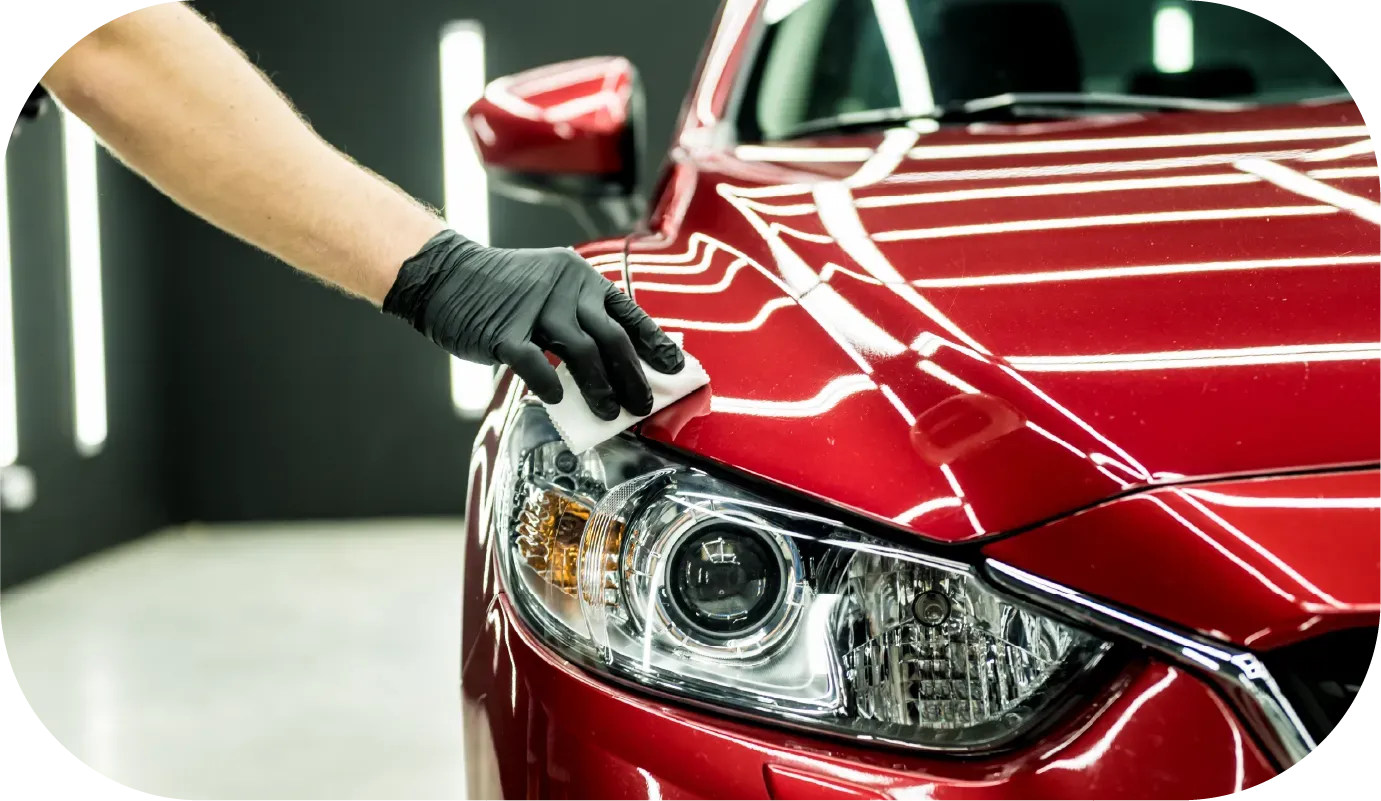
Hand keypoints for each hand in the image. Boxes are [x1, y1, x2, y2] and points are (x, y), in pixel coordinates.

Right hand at [383, 230, 684, 419]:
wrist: (446, 275)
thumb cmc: (501, 290)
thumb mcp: (550, 289)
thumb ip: (580, 319)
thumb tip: (615, 366)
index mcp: (580, 278)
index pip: (629, 313)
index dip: (655, 343)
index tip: (676, 368)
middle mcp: (564, 289)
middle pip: (612, 338)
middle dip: (633, 376)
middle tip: (642, 405)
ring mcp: (534, 309)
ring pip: (582, 353)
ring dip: (601, 388)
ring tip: (609, 414)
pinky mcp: (504, 332)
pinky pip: (536, 363)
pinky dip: (550, 384)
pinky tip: (558, 400)